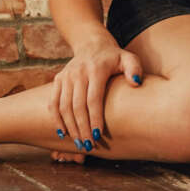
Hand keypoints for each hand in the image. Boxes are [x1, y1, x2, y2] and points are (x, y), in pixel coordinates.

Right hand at [49, 33, 142, 152]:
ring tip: (79, 143)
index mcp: (96, 69)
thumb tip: (136, 83)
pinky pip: (53, 102)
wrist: (92, 44)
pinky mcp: (58, 79)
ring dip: (70, 127)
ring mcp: (66, 76)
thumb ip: (134, 69)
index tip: (99, 135)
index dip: (95, 118)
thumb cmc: (114, 57)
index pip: (93, 98)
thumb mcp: (128, 58)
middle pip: (77, 106)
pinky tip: (63, 133)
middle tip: (89, 146)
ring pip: (64, 107)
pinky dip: (56, 119)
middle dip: (83, 128)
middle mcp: (78, 72)